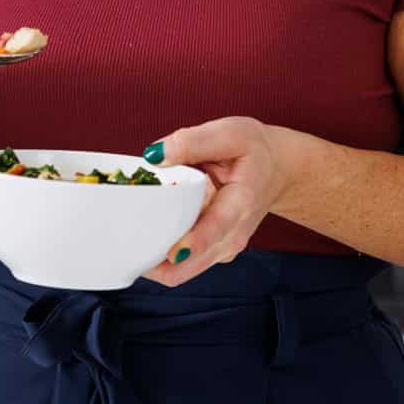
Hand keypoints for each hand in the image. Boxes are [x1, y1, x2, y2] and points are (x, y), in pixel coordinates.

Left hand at [138, 116, 318, 286]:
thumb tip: (155, 156)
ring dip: (156, 261)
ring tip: (129, 239)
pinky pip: (185, 263)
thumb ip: (191, 143)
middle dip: (157, 262)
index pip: (214, 230)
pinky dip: (164, 256)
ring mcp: (224, 247)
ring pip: (184, 270)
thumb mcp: (229, 133)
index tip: (170, 253)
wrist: (279, 167)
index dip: (191, 244)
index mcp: (240, 204)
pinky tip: (147, 236)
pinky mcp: (215, 251)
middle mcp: (233, 235)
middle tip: (124, 244)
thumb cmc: (254, 149)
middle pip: (191, 265)